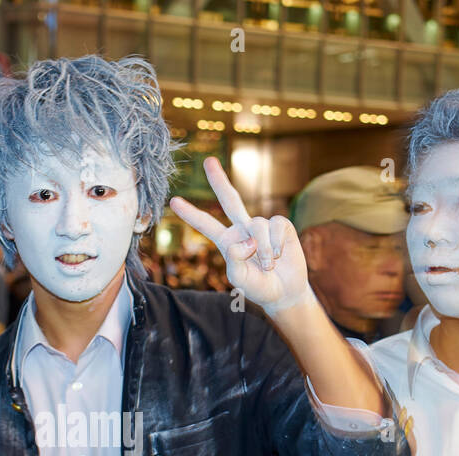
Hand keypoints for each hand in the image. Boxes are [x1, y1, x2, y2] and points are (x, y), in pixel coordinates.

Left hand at [169, 157, 312, 317]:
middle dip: (219, 180)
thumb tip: (246, 240)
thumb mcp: (240, 279)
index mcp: (227, 241)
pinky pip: (276, 224)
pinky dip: (277, 242)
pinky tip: (280, 254)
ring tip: (268, 264)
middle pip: (230, 199)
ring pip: (258, 224)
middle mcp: (242, 229)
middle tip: (208, 162)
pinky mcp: (280, 225)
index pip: (206, 224)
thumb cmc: (259, 287)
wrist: (285, 291)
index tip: (173, 202)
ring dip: (265, 249)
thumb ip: (235, 261)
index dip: (191, 214)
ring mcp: (261, 225)